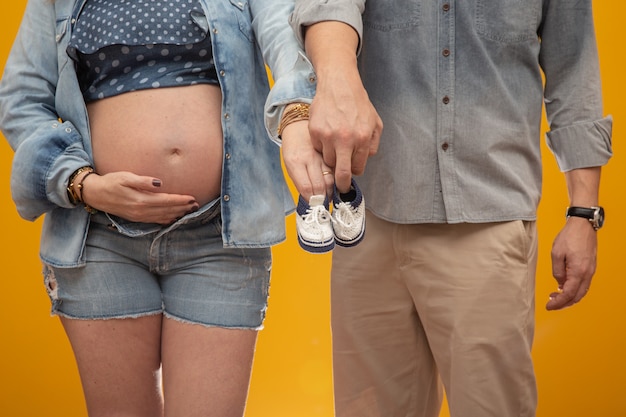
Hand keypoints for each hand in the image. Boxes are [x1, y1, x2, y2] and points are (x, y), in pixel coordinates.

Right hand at [80, 171, 198, 223]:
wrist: (95, 194)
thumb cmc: (111, 182)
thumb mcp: (125, 177)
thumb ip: (143, 181)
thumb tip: (159, 183)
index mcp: (140, 200)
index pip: (166, 201)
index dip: (180, 200)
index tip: (192, 198)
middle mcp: (141, 211)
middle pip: (167, 210)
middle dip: (183, 208)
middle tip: (197, 204)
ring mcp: (139, 217)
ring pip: (163, 217)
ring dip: (177, 214)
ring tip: (190, 210)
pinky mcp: (136, 218)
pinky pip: (156, 221)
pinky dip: (167, 220)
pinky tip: (174, 218)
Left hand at [281, 120, 334, 200]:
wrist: (301, 123)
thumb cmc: (294, 147)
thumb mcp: (290, 163)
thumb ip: (301, 181)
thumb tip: (312, 200)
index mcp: (295, 162)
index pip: (306, 188)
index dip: (313, 201)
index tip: (316, 206)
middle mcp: (309, 157)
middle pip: (322, 185)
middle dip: (325, 198)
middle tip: (327, 202)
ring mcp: (322, 153)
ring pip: (333, 178)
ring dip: (334, 188)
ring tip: (333, 192)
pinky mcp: (333, 148)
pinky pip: (339, 167)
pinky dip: (341, 176)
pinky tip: (339, 178)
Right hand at [308, 67, 381, 192]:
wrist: (339, 83)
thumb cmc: (358, 102)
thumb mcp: (375, 122)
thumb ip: (373, 143)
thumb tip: (365, 160)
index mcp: (363, 138)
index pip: (358, 168)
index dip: (354, 172)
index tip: (350, 175)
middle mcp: (345, 139)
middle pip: (341, 173)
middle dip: (341, 183)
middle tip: (340, 187)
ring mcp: (328, 136)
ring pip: (328, 161)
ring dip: (332, 158)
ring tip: (335, 145)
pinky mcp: (315, 131)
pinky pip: (318, 149)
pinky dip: (322, 146)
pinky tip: (327, 134)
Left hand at [546, 217, 597, 309]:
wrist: (583, 225)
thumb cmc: (569, 236)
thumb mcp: (556, 254)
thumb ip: (557, 271)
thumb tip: (559, 283)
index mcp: (578, 272)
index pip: (568, 294)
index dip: (558, 303)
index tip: (549, 306)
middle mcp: (587, 273)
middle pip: (577, 296)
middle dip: (564, 303)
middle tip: (551, 303)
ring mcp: (591, 270)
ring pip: (582, 291)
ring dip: (570, 296)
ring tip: (556, 295)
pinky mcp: (590, 267)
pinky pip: (584, 283)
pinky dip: (575, 289)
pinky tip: (564, 286)